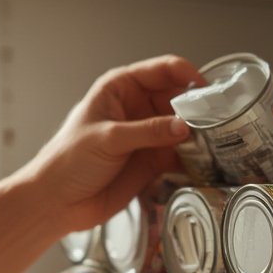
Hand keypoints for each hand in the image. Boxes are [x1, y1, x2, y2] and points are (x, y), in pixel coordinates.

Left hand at [17, 54, 202, 236]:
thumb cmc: (67, 161)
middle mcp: (137, 109)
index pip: (161, 71)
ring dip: (199, 135)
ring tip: (215, 143)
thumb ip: (148, 131)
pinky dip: (193, 159)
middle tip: (215, 121)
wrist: (57, 201)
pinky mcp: (152, 162)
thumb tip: (183, 126)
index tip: (205, 88)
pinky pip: (180, 156)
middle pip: (178, 99)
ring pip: (183, 128)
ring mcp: (146, 136)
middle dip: (197, 109)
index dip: (185, 74)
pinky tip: (204, 163)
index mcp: (121, 89)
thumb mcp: (109, 138)